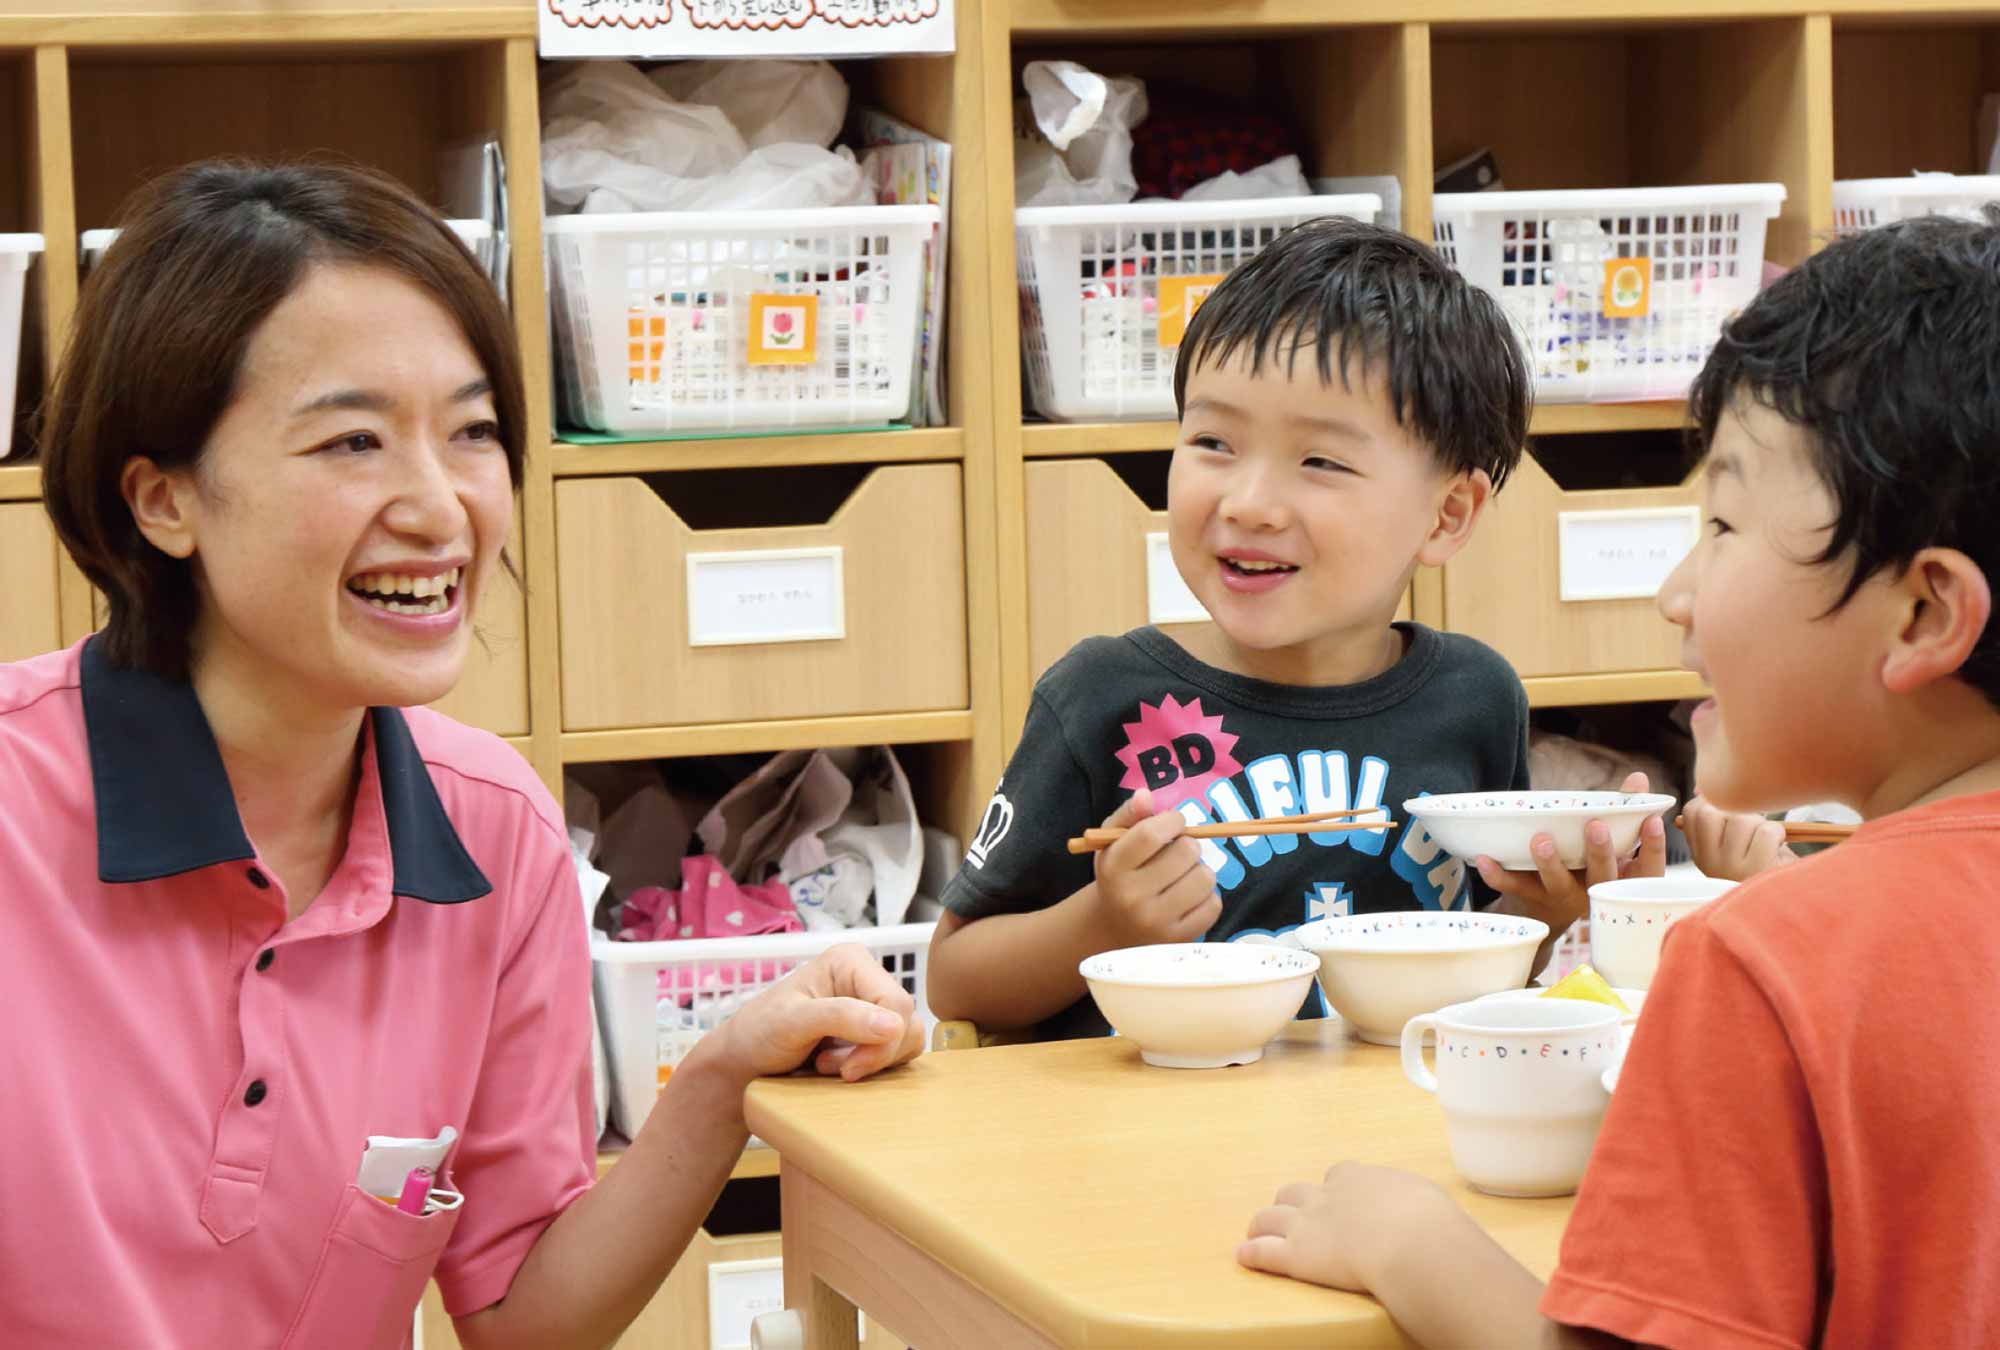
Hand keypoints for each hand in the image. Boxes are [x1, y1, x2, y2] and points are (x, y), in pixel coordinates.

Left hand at [705, 944, 924, 1088]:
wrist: (744, 1063)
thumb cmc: (758, 1034)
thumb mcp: (792, 1022)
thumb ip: (841, 1017)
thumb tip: (893, 1025)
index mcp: (851, 961)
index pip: (896, 1002)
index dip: (882, 1042)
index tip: (847, 1069)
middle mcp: (867, 979)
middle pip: (906, 1022)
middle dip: (873, 1055)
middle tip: (828, 1066)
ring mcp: (872, 1006)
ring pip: (908, 1039)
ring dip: (872, 1063)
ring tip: (829, 1065)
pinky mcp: (874, 1033)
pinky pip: (898, 1053)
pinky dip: (874, 1068)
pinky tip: (841, 1069)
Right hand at [1089, 789, 1221, 947]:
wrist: (1115, 928)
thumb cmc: (1119, 876)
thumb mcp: (1114, 843)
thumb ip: (1129, 815)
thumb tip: (1145, 795)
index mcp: (1113, 868)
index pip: (1151, 833)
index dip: (1172, 820)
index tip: (1173, 822)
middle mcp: (1132, 897)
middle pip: (1186, 852)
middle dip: (1188, 844)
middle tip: (1177, 852)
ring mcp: (1157, 922)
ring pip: (1205, 878)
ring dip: (1199, 870)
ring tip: (1183, 875)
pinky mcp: (1178, 939)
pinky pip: (1214, 905)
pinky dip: (1207, 896)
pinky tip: (1189, 897)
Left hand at [1238, 1163, 1457, 1291]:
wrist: (1412, 1242)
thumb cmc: (1430, 1223)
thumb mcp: (1427, 1199)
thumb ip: (1415, 1202)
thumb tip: (1424, 1213)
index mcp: (1361, 1180)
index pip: (1339, 1175)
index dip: (1334, 1187)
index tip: (1337, 1196)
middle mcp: (1328, 1196)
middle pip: (1296, 1192)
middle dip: (1292, 1201)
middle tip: (1292, 1213)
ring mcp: (1308, 1224)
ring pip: (1271, 1217)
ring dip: (1262, 1223)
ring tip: (1255, 1230)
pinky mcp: (1296, 1254)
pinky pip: (1264, 1251)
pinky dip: (1252, 1253)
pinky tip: (1242, 1255)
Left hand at [1474, 771, 1666, 930]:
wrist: (1547, 908)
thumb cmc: (1586, 865)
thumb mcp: (1609, 843)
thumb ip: (1623, 810)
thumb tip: (1639, 777)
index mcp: (1619, 879)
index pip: (1647, 870)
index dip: (1654, 848)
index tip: (1653, 821)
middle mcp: (1593, 891)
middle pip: (1601, 877)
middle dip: (1600, 853)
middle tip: (1595, 826)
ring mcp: (1561, 897)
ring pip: (1557, 884)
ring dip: (1549, 863)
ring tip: (1541, 840)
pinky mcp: (1530, 897)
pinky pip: (1513, 888)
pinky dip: (1497, 875)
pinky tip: (1484, 858)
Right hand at [1680, 795, 1795, 880]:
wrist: (1788, 900)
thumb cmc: (1765, 868)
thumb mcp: (1738, 845)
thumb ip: (1721, 816)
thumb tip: (1702, 786)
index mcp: (1701, 855)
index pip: (1692, 812)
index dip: (1714, 800)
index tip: (1733, 808)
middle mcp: (1709, 863)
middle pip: (1710, 812)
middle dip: (1738, 810)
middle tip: (1753, 826)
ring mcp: (1730, 868)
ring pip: (1741, 819)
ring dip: (1761, 823)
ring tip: (1768, 840)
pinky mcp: (1755, 871)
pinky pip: (1765, 831)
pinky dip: (1778, 833)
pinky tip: (1778, 847)